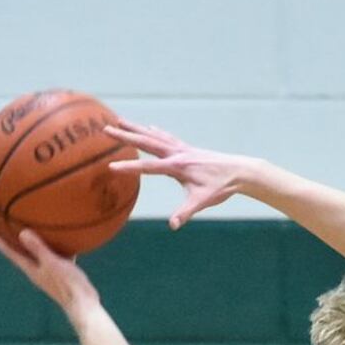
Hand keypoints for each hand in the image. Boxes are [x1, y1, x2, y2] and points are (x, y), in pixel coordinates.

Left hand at [0, 223, 99, 318]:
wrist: (84, 305)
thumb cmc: (68, 285)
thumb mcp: (53, 264)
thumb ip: (39, 249)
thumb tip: (22, 233)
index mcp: (30, 268)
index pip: (9, 251)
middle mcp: (36, 269)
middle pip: (19, 250)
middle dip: (10, 236)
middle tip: (1, 221)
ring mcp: (48, 271)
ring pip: (36, 251)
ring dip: (31, 240)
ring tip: (29, 225)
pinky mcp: (60, 272)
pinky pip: (53, 254)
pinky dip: (53, 245)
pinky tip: (61, 238)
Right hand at [104, 120, 249, 227]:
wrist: (239, 171)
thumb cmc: (221, 187)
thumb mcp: (202, 201)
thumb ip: (186, 212)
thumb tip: (173, 225)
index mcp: (178, 167)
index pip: (148, 167)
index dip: (130, 167)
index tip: (111, 166)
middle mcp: (177, 154)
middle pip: (147, 142)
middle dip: (126, 136)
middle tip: (106, 128)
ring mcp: (182, 149)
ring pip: (154, 135)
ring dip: (136, 128)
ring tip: (120, 119)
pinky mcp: (187, 149)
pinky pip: (166, 137)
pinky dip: (155, 132)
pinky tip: (149, 127)